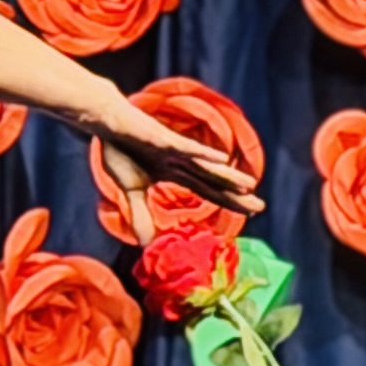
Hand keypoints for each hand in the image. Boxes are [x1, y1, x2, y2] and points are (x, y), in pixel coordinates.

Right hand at [96, 98, 261, 216]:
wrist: (104, 122)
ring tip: (249, 184)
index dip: (228, 202)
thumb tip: (145, 244)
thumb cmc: (120, 151)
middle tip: (261, 206)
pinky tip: (221, 159)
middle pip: (213, 181)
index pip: (208, 191)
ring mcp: (173, 149)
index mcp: (176, 174)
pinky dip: (202, 153)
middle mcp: (181, 162)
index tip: (250, 213)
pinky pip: (184, 146)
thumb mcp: (131, 191)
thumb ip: (140, 215)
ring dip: (226, 175)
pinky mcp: (162, 138)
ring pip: (205, 165)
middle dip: (236, 194)